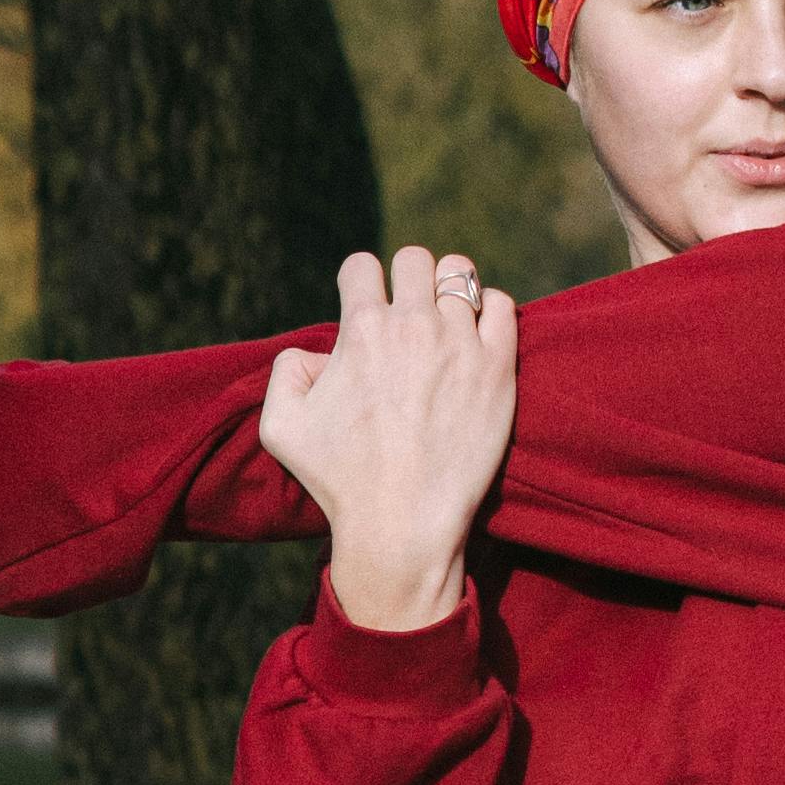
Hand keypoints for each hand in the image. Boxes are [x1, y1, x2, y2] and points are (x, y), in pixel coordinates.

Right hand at [258, 242, 516, 635]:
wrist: (403, 524)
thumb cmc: (339, 482)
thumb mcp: (280, 426)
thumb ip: (286, 371)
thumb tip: (318, 354)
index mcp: (361, 330)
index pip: (361, 265)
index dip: (358, 282)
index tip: (366, 308)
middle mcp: (412, 325)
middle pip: (414, 259)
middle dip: (406, 281)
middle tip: (408, 316)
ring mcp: (459, 342)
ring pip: (461, 273)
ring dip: (450, 289)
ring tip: (446, 320)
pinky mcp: (497, 367)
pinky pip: (504, 306)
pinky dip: (490, 312)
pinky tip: (477, 338)